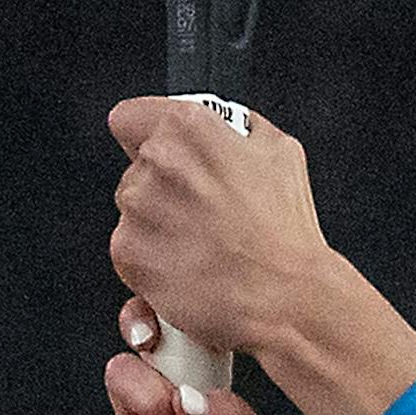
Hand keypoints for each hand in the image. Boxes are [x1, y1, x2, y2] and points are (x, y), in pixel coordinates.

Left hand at [106, 96, 335, 359]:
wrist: (286, 296)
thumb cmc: (286, 234)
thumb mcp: (282, 155)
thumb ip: (242, 131)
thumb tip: (230, 131)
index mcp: (189, 129)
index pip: (129, 118)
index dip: (147, 138)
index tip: (166, 156)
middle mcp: (158, 162)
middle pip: (134, 170)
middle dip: (162, 190)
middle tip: (204, 214)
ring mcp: (139, 209)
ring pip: (131, 213)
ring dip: (157, 227)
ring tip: (202, 245)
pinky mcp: (129, 253)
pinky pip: (129, 253)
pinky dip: (152, 264)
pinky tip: (190, 268)